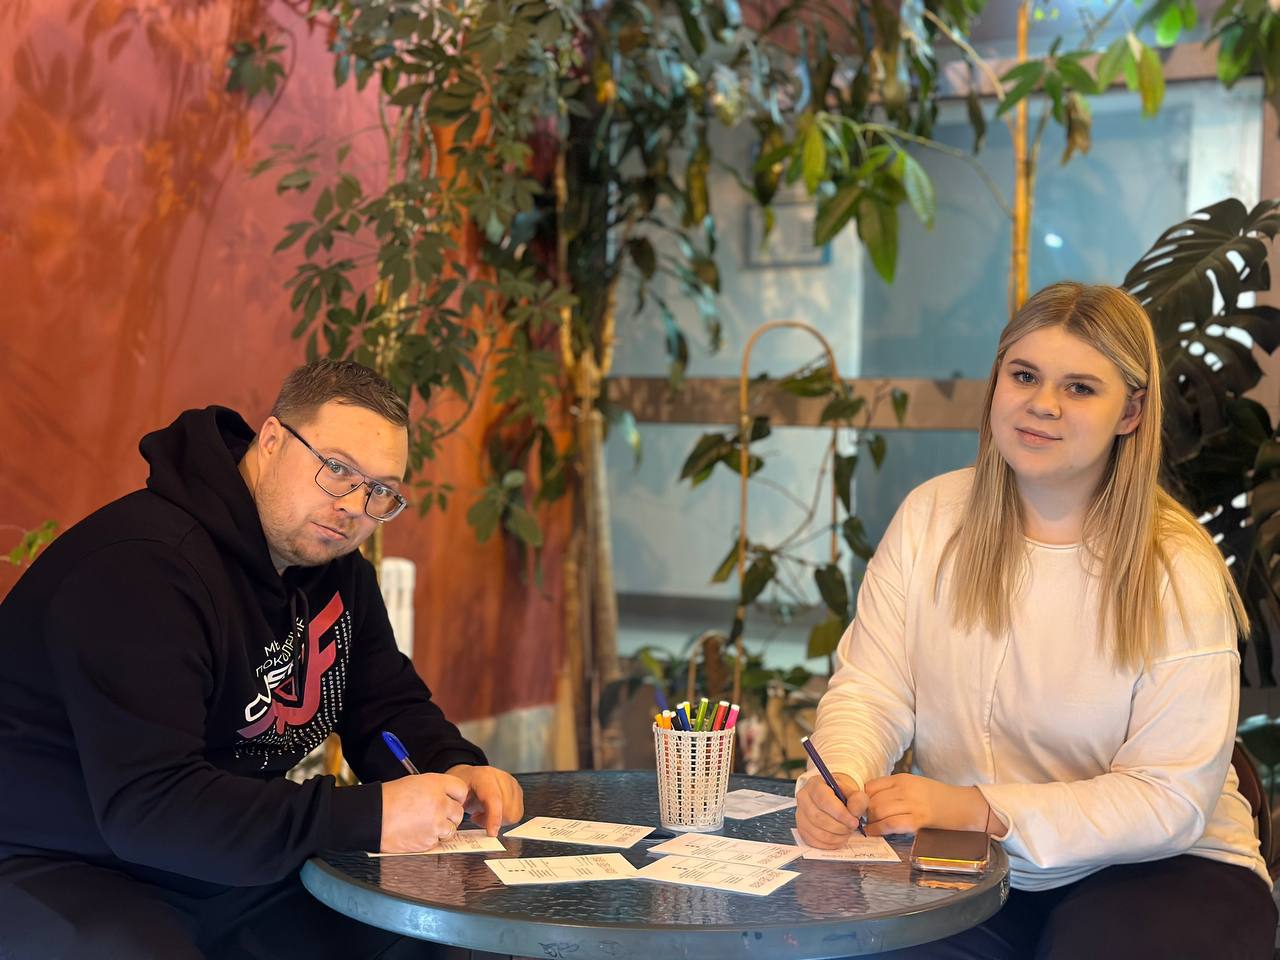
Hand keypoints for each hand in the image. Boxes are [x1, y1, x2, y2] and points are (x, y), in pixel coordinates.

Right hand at [380, 772, 468, 852]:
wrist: (372, 818)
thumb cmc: (388, 799)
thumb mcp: (415, 783)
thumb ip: (434, 788)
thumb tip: (446, 796)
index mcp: (436, 785)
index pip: (461, 789)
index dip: (456, 796)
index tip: (452, 800)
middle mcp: (439, 803)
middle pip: (458, 812)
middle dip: (450, 814)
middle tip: (437, 815)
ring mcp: (436, 824)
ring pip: (451, 829)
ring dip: (442, 828)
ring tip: (425, 825)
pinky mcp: (429, 841)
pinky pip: (438, 841)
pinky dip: (431, 839)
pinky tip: (418, 833)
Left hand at [445, 764, 523, 835]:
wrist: (469, 777)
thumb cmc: (462, 787)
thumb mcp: (455, 796)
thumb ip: (458, 809)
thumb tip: (458, 825)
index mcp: (484, 776)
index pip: (494, 799)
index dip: (494, 818)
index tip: (491, 833)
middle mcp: (502, 777)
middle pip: (507, 809)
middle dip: (492, 820)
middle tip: (477, 817)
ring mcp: (512, 783)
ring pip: (514, 813)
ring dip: (500, 820)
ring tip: (485, 814)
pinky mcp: (518, 791)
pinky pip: (517, 814)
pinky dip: (506, 818)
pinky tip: (494, 812)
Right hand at [796, 773, 866, 847]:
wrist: (833, 799)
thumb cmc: (841, 795)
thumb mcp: (852, 792)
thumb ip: (857, 800)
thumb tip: (854, 812)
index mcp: (815, 785)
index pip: (824, 800)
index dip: (840, 814)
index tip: (854, 822)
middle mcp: (803, 798)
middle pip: (818, 818)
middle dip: (839, 827)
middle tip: (851, 828)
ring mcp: (800, 814)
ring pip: (816, 831)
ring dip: (835, 837)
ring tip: (846, 833)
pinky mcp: (801, 829)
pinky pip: (813, 841)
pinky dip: (828, 844)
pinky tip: (838, 839)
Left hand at [863, 774, 988, 835]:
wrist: (963, 805)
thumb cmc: (939, 797)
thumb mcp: (914, 785)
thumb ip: (894, 790)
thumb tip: (872, 800)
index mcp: (902, 778)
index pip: (871, 786)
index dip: (862, 798)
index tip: (861, 807)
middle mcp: (904, 788)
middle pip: (872, 800)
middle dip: (864, 812)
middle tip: (864, 820)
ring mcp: (912, 803)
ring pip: (878, 811)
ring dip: (870, 822)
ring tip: (868, 827)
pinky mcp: (918, 819)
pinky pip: (890, 824)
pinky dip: (878, 830)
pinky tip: (874, 833)